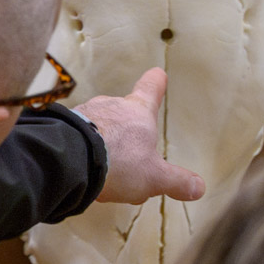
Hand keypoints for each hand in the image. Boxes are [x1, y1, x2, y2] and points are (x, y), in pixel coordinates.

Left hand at [75, 68, 205, 203]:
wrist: (71, 161)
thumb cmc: (119, 162)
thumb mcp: (153, 177)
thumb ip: (176, 181)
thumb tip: (198, 187)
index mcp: (138, 112)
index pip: (151, 88)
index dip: (156, 83)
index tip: (158, 75)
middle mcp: (112, 105)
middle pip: (124, 111)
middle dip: (128, 129)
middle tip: (131, 154)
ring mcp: (86, 113)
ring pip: (100, 124)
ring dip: (104, 140)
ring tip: (106, 168)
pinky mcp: (65, 126)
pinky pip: (79, 134)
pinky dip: (84, 147)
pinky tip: (84, 168)